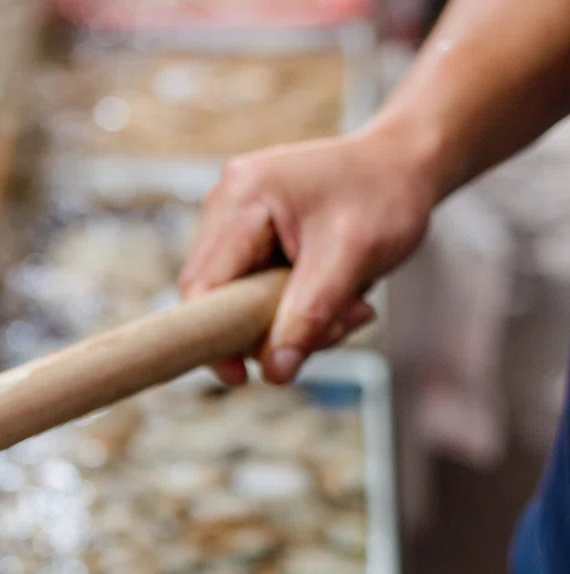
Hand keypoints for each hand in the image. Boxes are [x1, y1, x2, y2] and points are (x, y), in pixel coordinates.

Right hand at [179, 128, 440, 383]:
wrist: (405, 162)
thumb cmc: (386, 195)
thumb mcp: (354, 256)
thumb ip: (310, 314)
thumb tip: (273, 372)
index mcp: (242, 197)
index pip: (202, 284)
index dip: (214, 336)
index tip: (240, 377)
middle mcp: (225, 203)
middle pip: (216, 294)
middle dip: (269, 326)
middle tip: (336, 325)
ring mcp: (234, 218)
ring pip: (237, 297)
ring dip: (289, 319)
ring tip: (349, 305)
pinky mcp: (249, 234)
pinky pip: (254, 288)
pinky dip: (293, 306)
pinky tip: (333, 294)